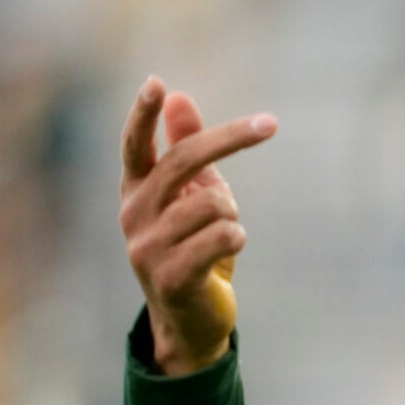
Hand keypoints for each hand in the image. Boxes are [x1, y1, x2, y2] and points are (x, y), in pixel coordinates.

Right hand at [119, 77, 277, 376]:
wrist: (191, 320)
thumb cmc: (194, 250)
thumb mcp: (193, 196)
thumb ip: (186, 148)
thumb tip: (178, 98)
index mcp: (135, 191)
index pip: (134, 145)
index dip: (143, 115)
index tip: (156, 83)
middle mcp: (134, 215)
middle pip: (184, 161)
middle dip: (231, 139)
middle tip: (270, 123)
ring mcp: (148, 247)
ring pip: (215, 204)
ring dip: (233, 216)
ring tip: (224, 236)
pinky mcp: (172, 276)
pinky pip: (224, 236)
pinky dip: (236, 237)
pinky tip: (227, 251)